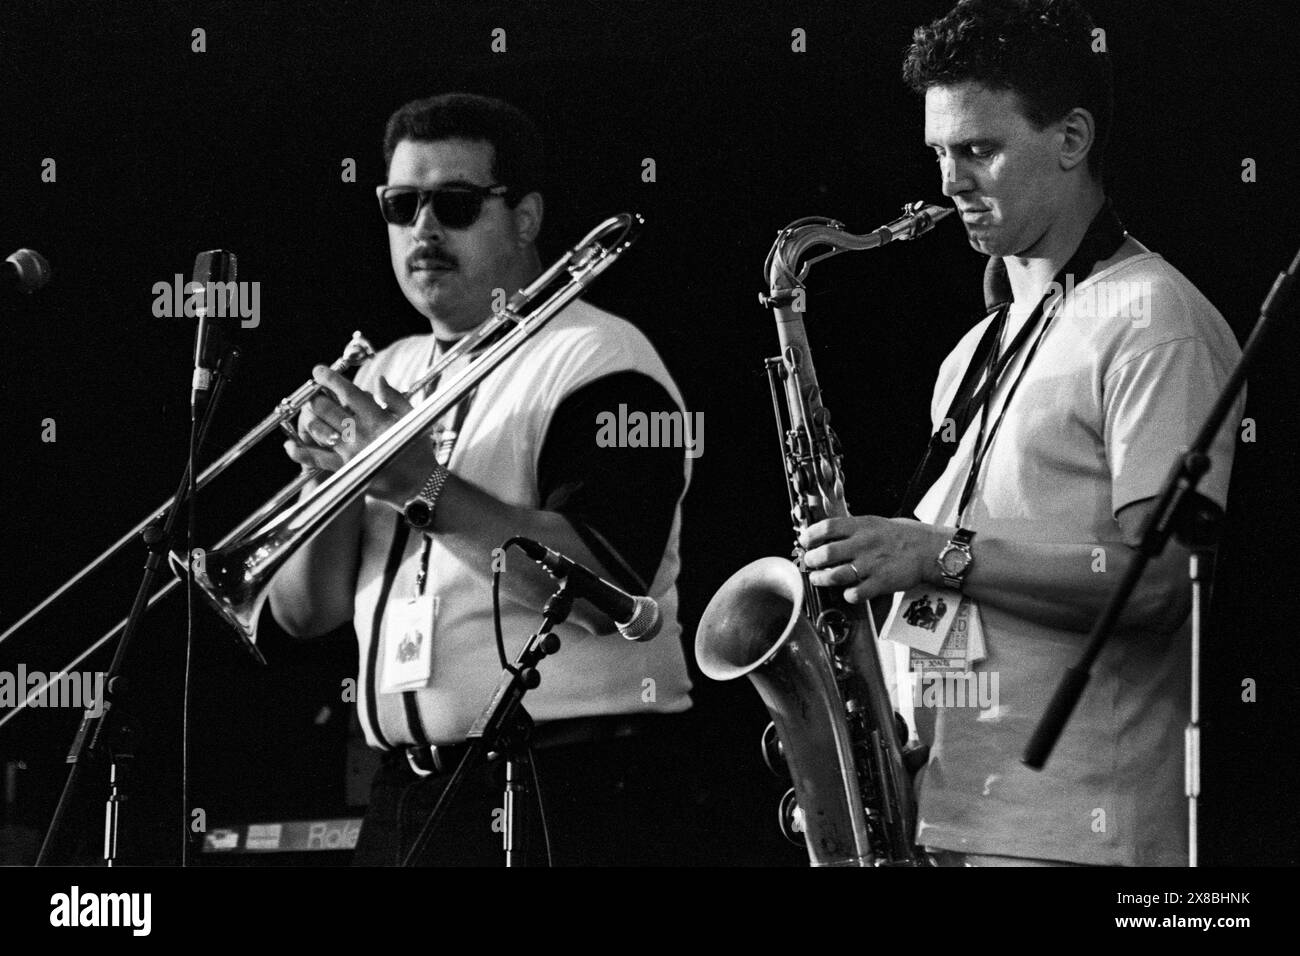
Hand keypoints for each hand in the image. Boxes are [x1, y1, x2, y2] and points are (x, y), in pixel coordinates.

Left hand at [282, 366, 438, 508]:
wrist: (419, 485)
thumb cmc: (418, 450)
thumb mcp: (412, 418)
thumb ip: (394, 396)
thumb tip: (379, 379)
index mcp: (377, 417)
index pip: (347, 392)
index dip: (329, 378)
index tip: (318, 371)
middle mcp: (360, 433)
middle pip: (326, 408)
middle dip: (315, 397)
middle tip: (314, 395)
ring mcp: (350, 452)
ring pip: (317, 428)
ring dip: (309, 418)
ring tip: (310, 414)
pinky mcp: (344, 469)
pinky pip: (315, 459)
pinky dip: (299, 452)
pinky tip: (289, 445)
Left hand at [799, 515, 949, 601]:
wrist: (932, 550)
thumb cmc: (905, 535)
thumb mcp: (877, 523)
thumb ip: (855, 529)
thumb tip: (830, 534)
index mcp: (862, 526)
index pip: (826, 527)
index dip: (810, 535)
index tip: (804, 541)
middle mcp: (864, 544)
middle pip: (826, 553)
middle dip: (811, 560)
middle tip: (809, 563)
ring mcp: (872, 564)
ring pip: (835, 575)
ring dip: (821, 579)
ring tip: (818, 578)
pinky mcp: (881, 583)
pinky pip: (855, 593)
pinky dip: (847, 595)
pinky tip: (847, 593)